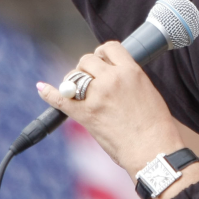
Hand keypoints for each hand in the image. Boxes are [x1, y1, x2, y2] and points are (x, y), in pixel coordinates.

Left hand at [36, 40, 187, 178]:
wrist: (153, 150)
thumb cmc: (156, 126)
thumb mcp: (148, 91)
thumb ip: (128, 79)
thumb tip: (112, 77)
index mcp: (131, 71)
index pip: (110, 48)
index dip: (102, 54)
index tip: (101, 62)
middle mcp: (112, 79)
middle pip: (87, 60)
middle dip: (86, 69)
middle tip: (90, 82)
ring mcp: (97, 96)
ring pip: (74, 75)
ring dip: (73, 81)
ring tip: (79, 92)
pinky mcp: (85, 114)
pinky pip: (59, 98)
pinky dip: (48, 93)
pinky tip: (41, 88)